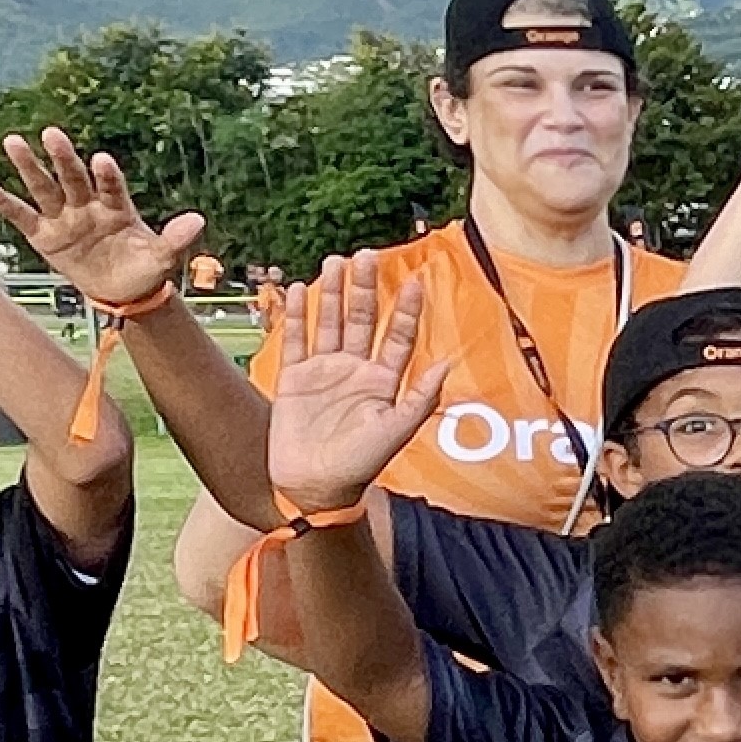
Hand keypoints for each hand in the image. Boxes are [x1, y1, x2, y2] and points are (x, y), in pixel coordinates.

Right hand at [0, 127, 195, 300]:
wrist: (122, 291)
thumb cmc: (143, 268)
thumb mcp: (162, 257)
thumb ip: (175, 238)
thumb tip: (198, 220)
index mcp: (118, 208)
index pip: (111, 187)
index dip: (107, 176)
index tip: (102, 160)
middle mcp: (88, 206)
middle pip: (73, 178)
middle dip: (64, 158)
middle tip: (52, 133)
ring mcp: (64, 218)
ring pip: (44, 188)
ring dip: (29, 167)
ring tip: (14, 141)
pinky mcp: (44, 235)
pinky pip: (20, 215)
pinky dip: (2, 201)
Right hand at [263, 252, 443, 511]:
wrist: (315, 487)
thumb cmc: (361, 464)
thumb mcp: (397, 431)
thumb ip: (421, 398)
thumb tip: (446, 363)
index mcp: (384, 382)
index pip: (399, 337)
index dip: (407, 311)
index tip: (415, 281)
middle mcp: (355, 370)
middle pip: (362, 320)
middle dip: (365, 288)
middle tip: (367, 254)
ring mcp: (323, 372)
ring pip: (330, 322)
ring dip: (332, 294)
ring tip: (336, 261)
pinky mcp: (294, 378)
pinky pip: (295, 340)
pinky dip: (295, 315)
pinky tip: (295, 289)